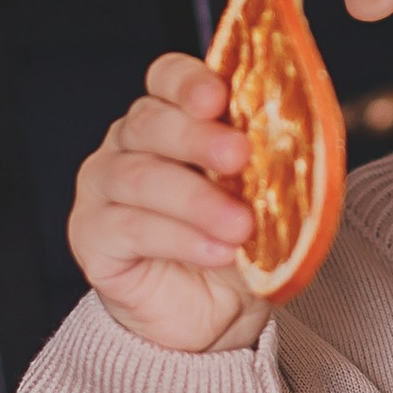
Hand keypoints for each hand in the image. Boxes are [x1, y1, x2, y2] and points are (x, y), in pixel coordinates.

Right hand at [69, 54, 269, 351]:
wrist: (212, 313)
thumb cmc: (235, 241)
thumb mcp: (263, 198)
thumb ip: (270, 167)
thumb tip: (300, 147)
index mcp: (172, 118)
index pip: (167, 78)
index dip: (189, 81)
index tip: (218, 96)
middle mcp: (129, 143)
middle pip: (151, 122)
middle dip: (198, 137)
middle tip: (240, 156)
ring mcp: (103, 187)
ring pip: (140, 177)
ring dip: (197, 200)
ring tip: (241, 226)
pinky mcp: (92, 236)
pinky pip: (130, 228)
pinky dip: (180, 239)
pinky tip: (216, 251)